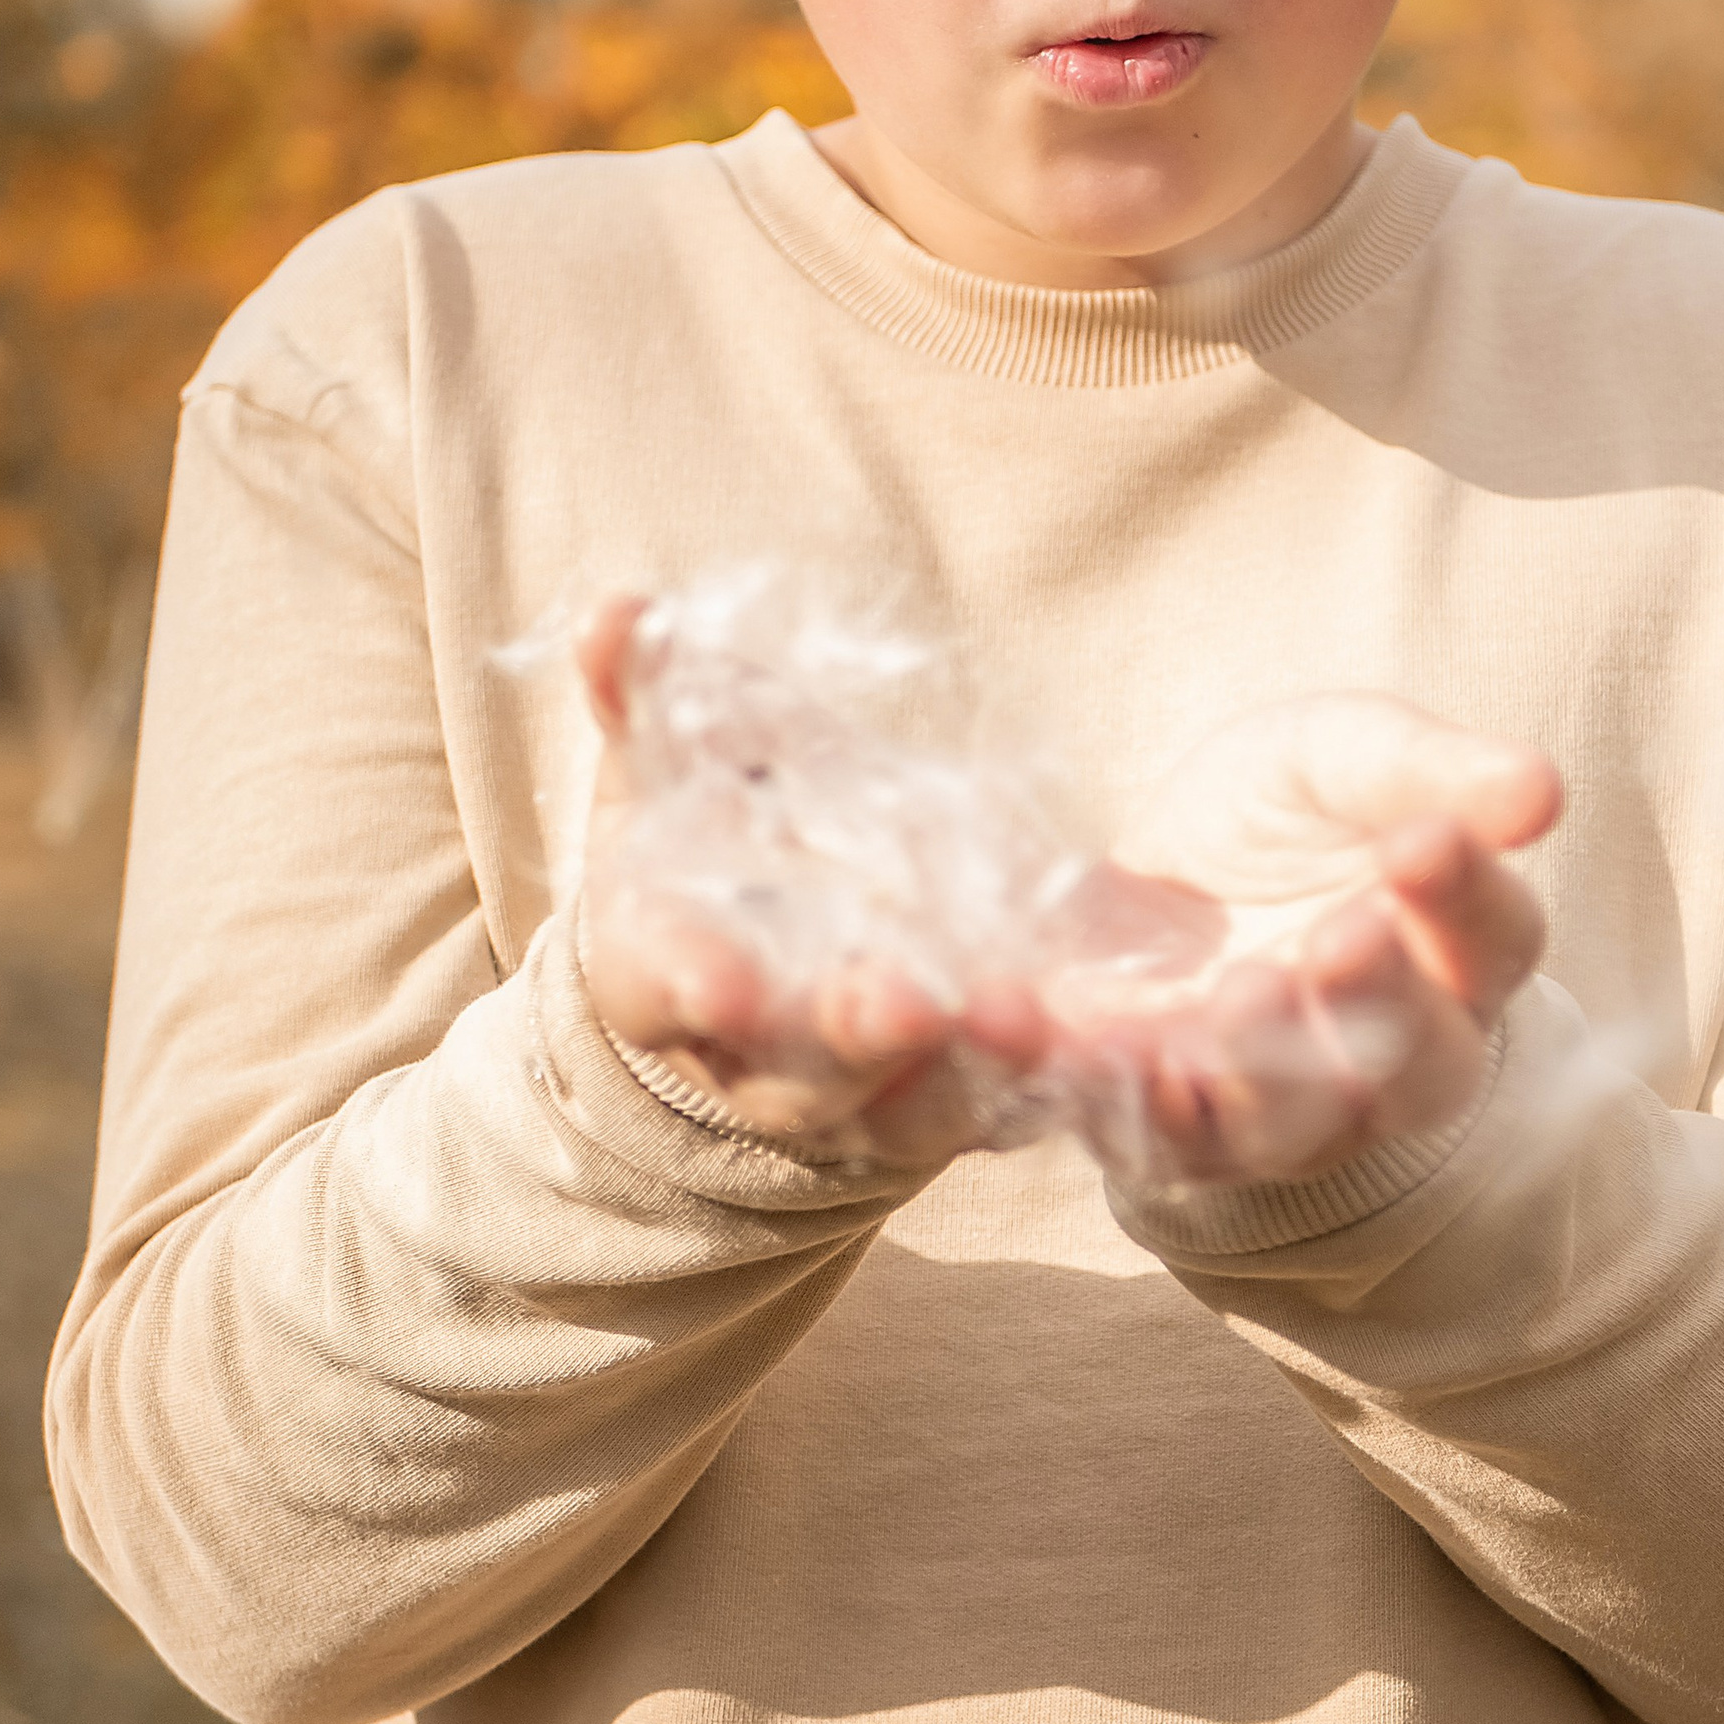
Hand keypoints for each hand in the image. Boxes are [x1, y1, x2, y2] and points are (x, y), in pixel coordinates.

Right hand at [572, 597, 1050, 1165]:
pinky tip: (1106, 1048)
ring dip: (969, 1074)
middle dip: (853, 1038)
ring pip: (912, 1111)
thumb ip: (644, 698)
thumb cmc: (697, 847)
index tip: (721, 982)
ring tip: (1024, 1018)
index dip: (687, 985)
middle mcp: (756, 1064)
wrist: (754, 972)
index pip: (659, 991)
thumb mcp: (666, 769)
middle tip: (910, 1003)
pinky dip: (1052, 1086)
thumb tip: (617, 612)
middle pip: (799, 1076)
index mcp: (662, 976)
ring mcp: (864, 1099)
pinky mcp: (961, 1105)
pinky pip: (1010, 1111)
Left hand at [1042, 696, 1560, 1187]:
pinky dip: (1125, 1098)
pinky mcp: (1180, 1139)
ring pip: (1300, 1124)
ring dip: (1268, 1069)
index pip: (1495, 937)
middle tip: (1338, 937)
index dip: (1464, 895)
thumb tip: (1538, 785)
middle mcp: (1394, 1059)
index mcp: (1455, 954)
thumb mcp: (1334, 755)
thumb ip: (1421, 767)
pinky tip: (1093, 1042)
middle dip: (1381, 1002)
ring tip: (1240, 991)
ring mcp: (1290, 1115)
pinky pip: (1161, 1142)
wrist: (1146, 888)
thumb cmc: (1274, 817)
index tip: (1420, 841)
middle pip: (1423, 1065)